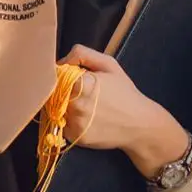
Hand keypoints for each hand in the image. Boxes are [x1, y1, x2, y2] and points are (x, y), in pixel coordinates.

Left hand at [61, 45, 188, 178]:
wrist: (138, 124)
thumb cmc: (124, 91)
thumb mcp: (108, 64)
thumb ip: (82, 54)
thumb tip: (60, 61)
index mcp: (80, 83)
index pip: (54, 76)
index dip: (61, 75)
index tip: (70, 76)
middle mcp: (74, 104)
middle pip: (52, 93)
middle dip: (60, 90)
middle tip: (78, 91)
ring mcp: (74, 123)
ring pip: (55, 109)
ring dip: (63, 105)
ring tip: (83, 104)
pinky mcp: (74, 137)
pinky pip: (61, 125)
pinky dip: (68, 120)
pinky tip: (84, 117)